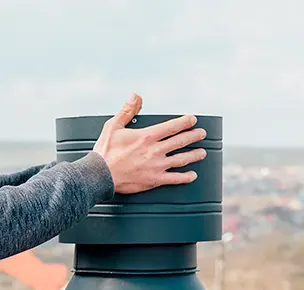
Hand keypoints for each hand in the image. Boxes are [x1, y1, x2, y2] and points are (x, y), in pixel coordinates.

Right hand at [92, 94, 206, 194]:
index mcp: (147, 136)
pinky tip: (192, 175)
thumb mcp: (113, 126)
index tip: (192, 120)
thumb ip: (127, 110)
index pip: (171, 127)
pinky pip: (174, 179)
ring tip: (203, 152)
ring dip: (194, 155)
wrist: (100, 175)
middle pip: (180, 141)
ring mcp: (157, 166)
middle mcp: (155, 150)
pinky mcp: (154, 180)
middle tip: (202, 133)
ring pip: (181, 159)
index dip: (184, 122)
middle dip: (194, 136)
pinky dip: (185, 177)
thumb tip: (135, 96)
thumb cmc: (105, 151)